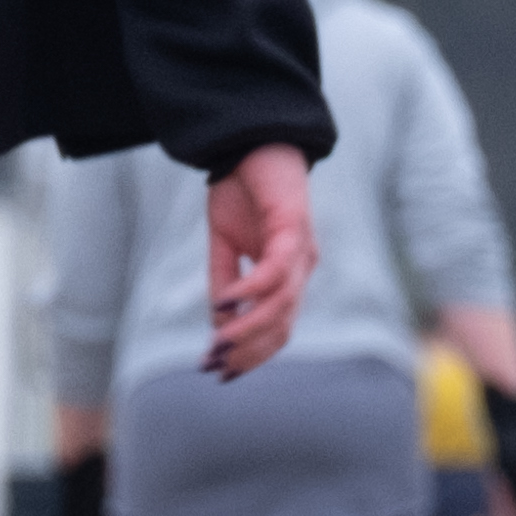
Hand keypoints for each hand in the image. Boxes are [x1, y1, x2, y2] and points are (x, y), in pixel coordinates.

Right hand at [203, 145, 312, 376]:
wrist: (252, 142)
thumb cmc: (241, 190)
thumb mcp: (224, 243)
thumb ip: (224, 281)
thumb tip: (219, 324)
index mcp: (288, 276)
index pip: (278, 329)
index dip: (252, 355)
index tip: (219, 373)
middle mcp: (302, 269)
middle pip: (283, 326)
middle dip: (248, 353)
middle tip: (213, 367)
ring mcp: (301, 251)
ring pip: (281, 306)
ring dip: (247, 331)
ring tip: (216, 345)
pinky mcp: (294, 228)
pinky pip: (275, 271)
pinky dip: (249, 292)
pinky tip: (223, 304)